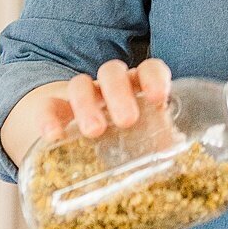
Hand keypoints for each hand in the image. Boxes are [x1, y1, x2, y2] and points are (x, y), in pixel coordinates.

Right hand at [39, 58, 172, 141]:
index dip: (154, 78)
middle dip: (120, 94)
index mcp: (137, 88)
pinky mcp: (54, 110)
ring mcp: (81, 96)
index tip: (159, 98)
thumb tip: (179, 159)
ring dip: (87, 105)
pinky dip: (48, 118)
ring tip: (94, 131)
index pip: (148, 69)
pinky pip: (48, 106)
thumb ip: (159, 146)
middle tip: (128, 120)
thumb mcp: (143, 143)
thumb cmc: (125, 141)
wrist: (81, 143)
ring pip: (80, 84)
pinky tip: (53, 136)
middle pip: (112, 73)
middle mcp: (109, 87)